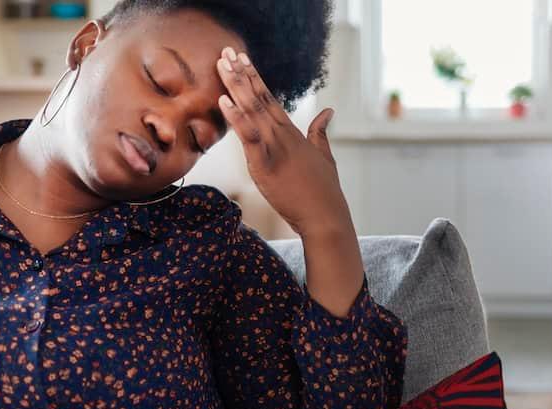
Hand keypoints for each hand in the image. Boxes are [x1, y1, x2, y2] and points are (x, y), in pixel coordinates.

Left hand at [215, 46, 352, 237]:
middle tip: (227, 50)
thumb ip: (320, 131)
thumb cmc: (324, 190)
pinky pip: (248, 137)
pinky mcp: (265, 165)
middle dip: (241, 74)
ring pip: (251, 111)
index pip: (269, 98)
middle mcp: (282, 135)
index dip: (255, 77)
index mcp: (292, 132)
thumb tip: (329, 111)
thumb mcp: (324, 155)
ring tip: (222, 64)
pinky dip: (236, 117)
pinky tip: (224, 100)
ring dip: (235, 86)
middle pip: (258, 98)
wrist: (325, 215)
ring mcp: (274, 148)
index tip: (242, 58)